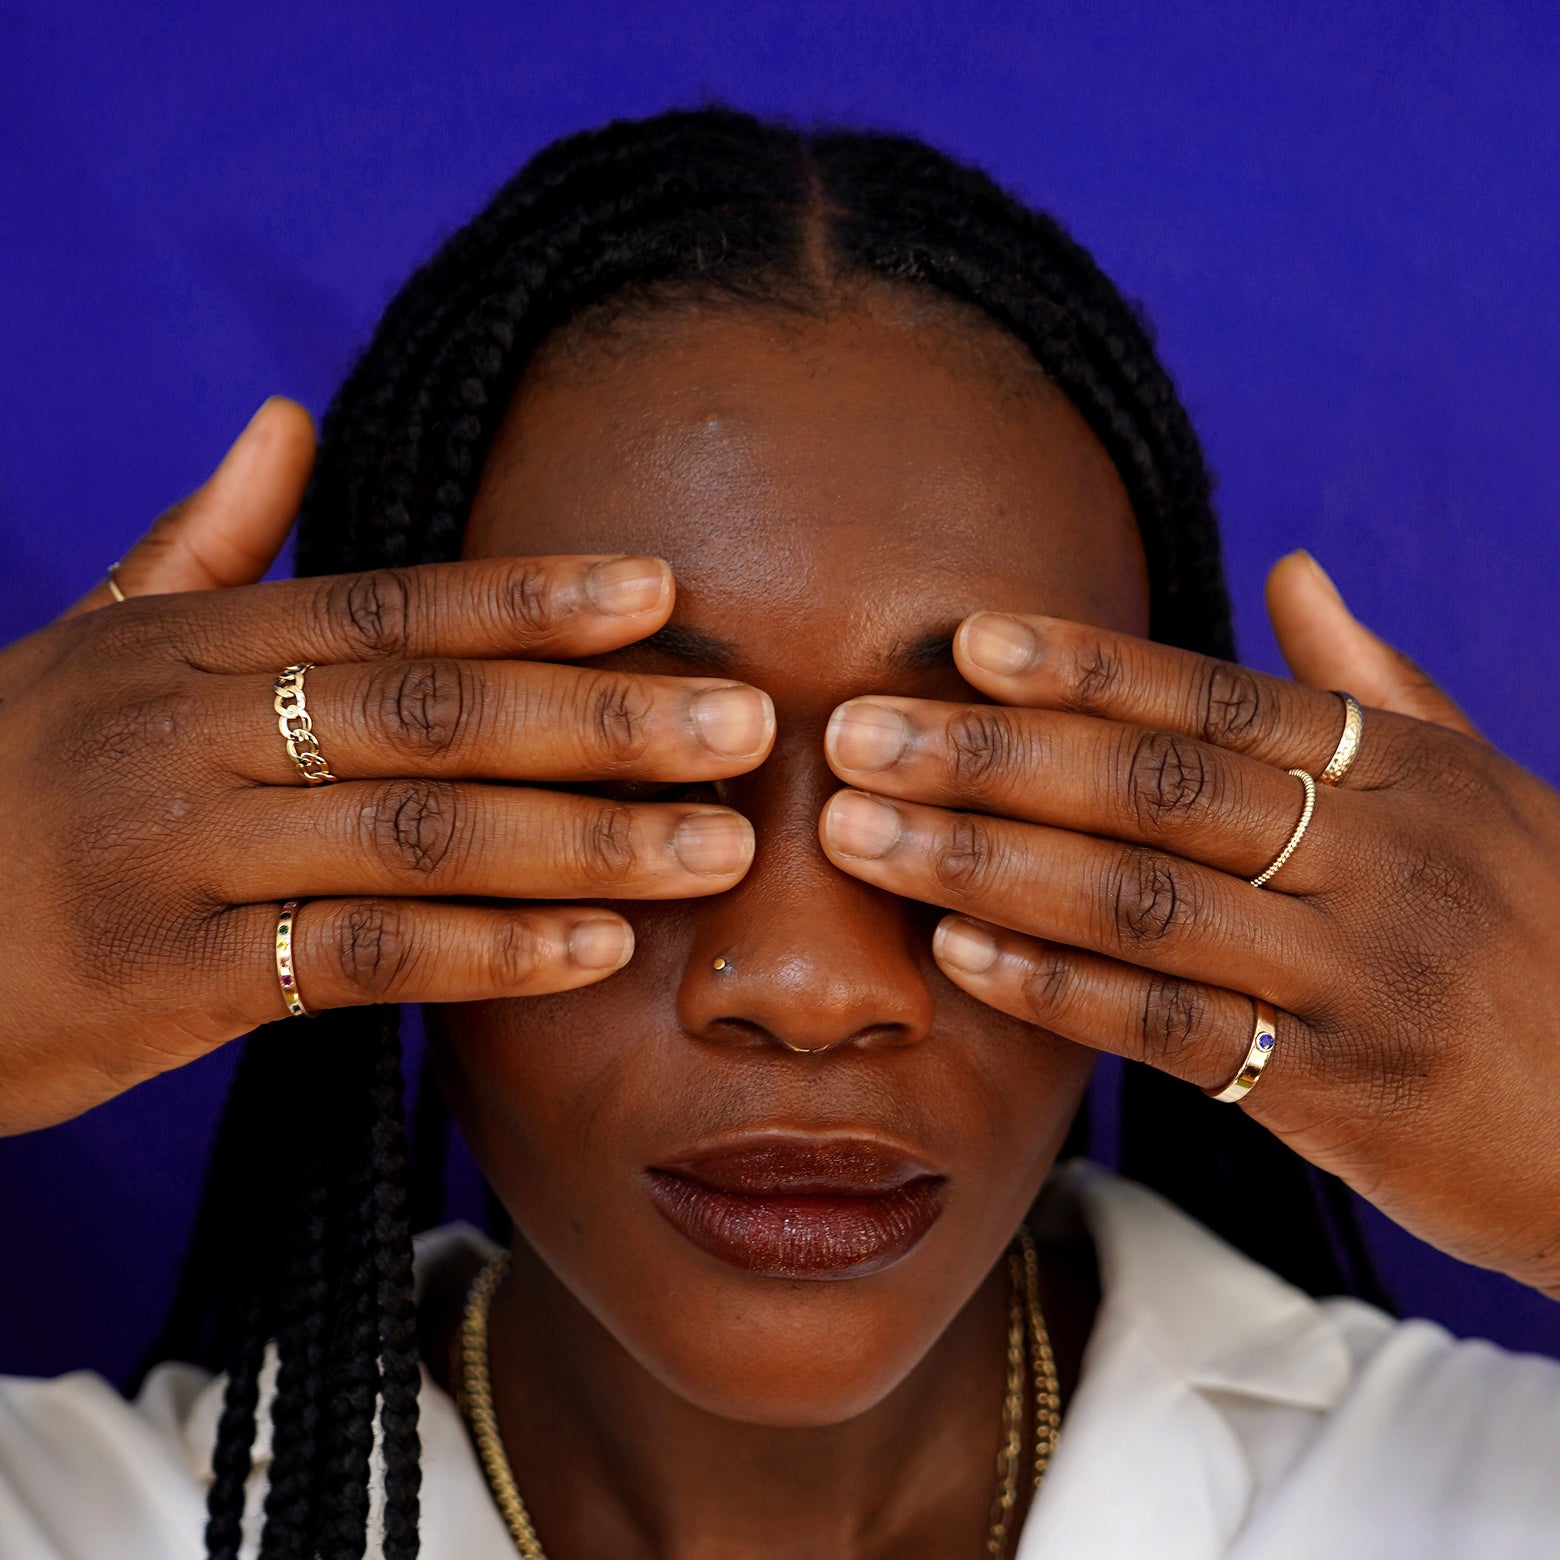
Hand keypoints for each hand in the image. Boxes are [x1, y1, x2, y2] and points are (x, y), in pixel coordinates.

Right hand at [0, 400, 771, 1135]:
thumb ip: (201, 542)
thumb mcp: (88, 643)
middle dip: (604, 719)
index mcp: (191, 644)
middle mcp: (193, 731)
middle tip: (747, 723)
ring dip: (584, 842)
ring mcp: (182, 854)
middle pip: (435, 713)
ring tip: (715, 850)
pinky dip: (487, 953)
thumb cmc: (3, 782)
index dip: (534, 599)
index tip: (664, 594)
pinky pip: (361, 958)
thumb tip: (285, 422)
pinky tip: (595, 952)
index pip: (393, 607)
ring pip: (420, 835)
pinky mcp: (170, 978)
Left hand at [820, 553, 1559, 1297]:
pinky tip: (957, 952)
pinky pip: (1172, 1027)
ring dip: (984, 863)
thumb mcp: (1482, 793)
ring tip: (857, 835)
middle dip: (987, 757)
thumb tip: (1292, 569)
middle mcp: (1378, 857)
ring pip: (1140, 901)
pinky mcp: (1339, 1087)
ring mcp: (1358, 974)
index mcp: (1402, 771)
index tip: (964, 639)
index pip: (1217, 699)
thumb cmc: (1546, 938)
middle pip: (1150, 789)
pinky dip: (1057, 988)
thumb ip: (1373, 685)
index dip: (1087, 666)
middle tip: (850, 735)